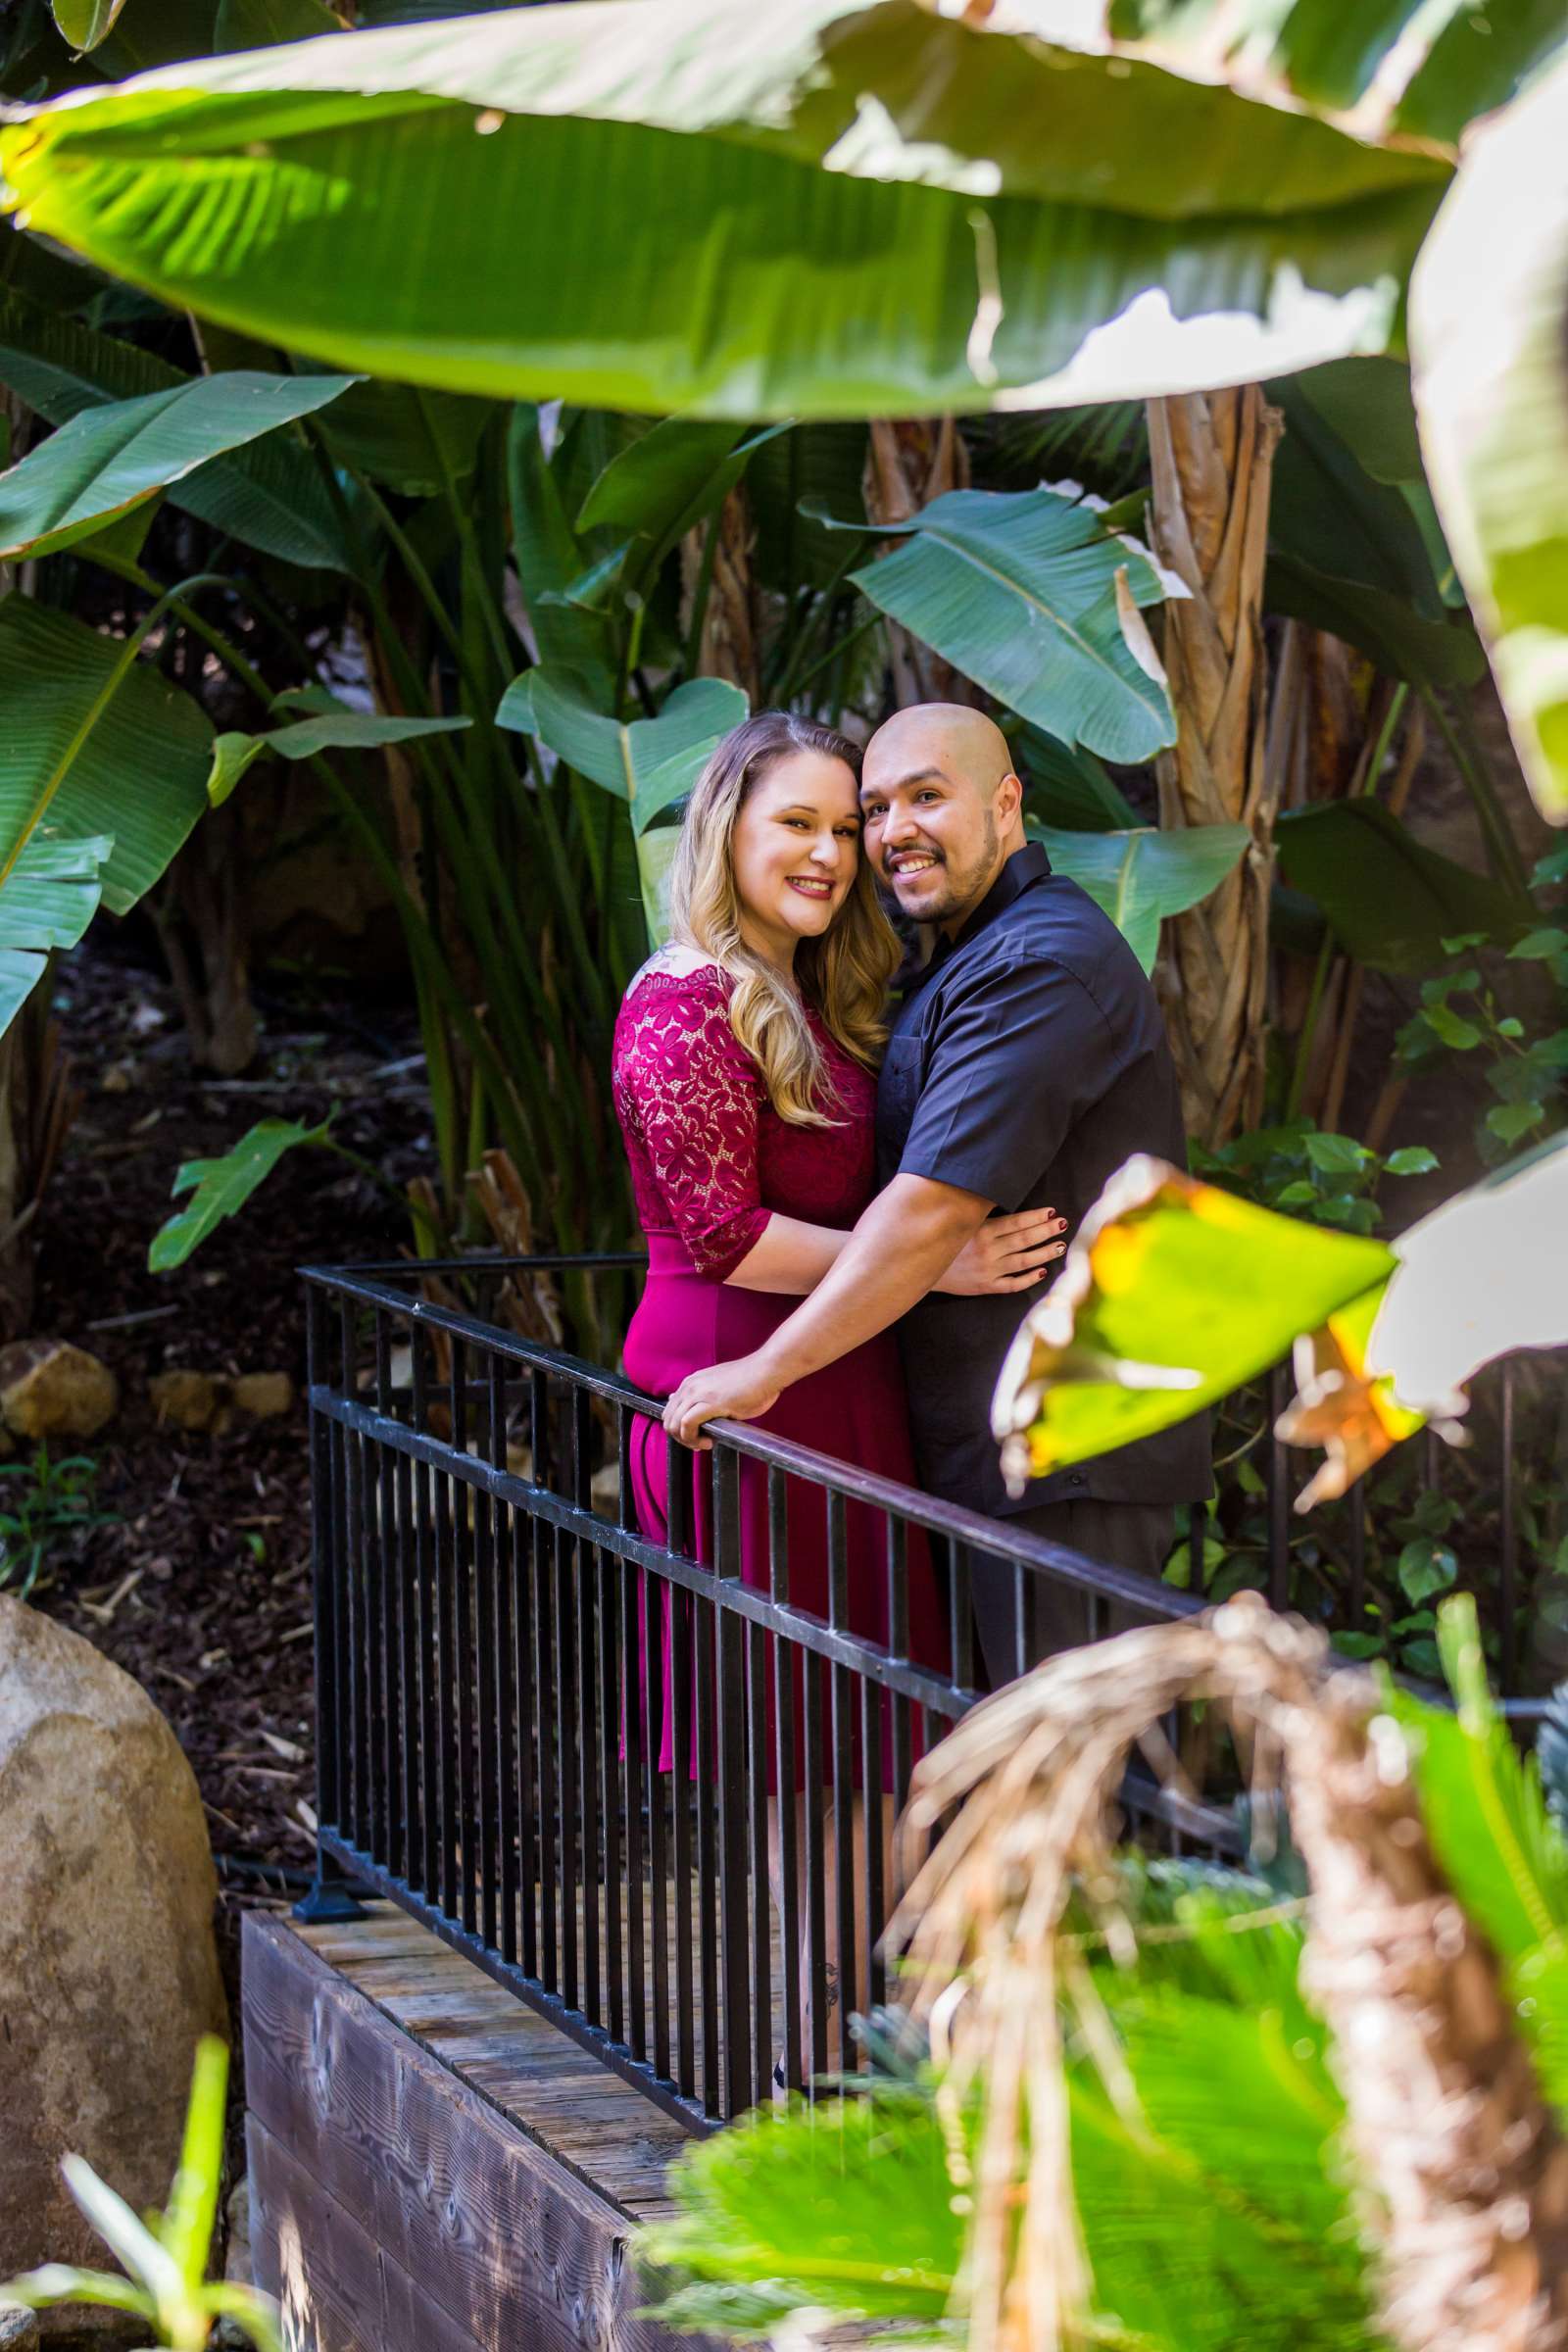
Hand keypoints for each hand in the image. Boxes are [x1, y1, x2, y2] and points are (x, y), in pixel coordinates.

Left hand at [663, 1353, 781, 1449]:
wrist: (767, 1370)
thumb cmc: (750, 1380)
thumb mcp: (718, 1386)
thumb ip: (700, 1394)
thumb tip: (679, 1401)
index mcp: (691, 1383)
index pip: (670, 1412)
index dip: (679, 1430)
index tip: (696, 1437)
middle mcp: (690, 1386)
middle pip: (669, 1420)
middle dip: (681, 1438)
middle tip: (700, 1444)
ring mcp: (699, 1393)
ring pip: (675, 1424)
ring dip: (687, 1441)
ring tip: (705, 1444)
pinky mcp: (711, 1402)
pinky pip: (688, 1424)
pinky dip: (694, 1438)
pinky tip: (709, 1441)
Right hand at [936, 1205, 1068, 1295]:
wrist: (924, 1269)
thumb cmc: (945, 1241)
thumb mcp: (961, 1223)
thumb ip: (981, 1213)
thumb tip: (1002, 1195)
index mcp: (982, 1231)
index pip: (1016, 1222)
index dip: (1036, 1217)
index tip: (1052, 1211)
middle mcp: (988, 1250)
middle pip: (1024, 1239)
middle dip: (1046, 1231)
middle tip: (1062, 1224)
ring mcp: (989, 1270)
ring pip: (1024, 1261)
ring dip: (1044, 1253)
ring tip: (1060, 1246)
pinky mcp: (986, 1286)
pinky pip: (1013, 1284)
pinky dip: (1029, 1279)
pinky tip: (1042, 1272)